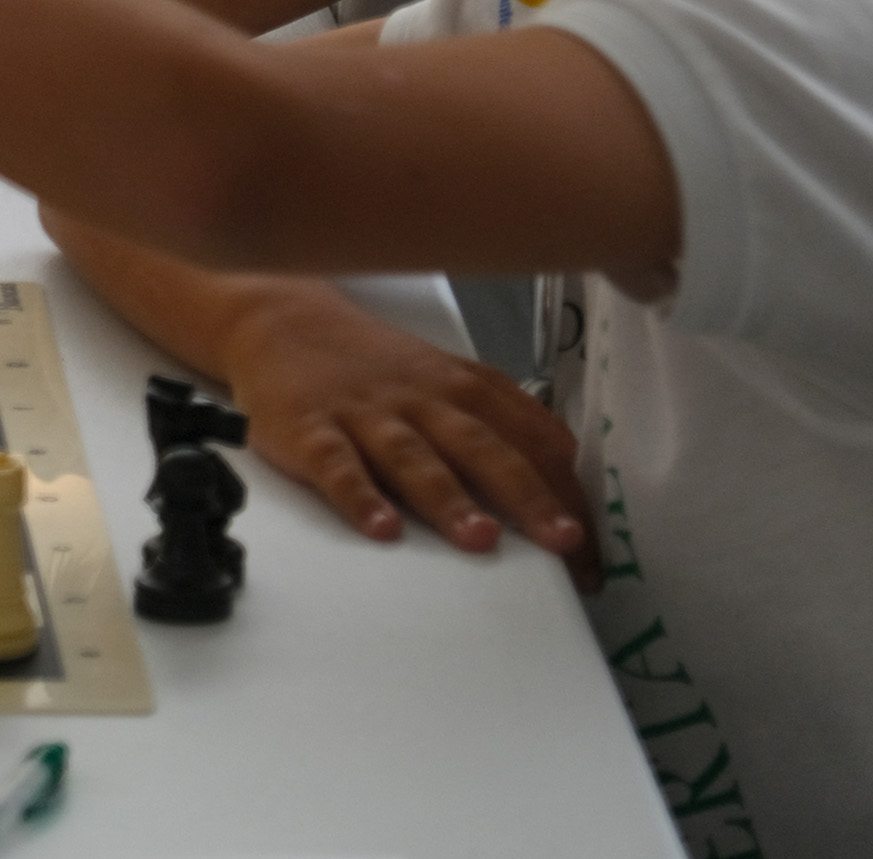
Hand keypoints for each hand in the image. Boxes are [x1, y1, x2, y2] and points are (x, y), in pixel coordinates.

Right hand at [219, 286, 593, 584]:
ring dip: (449, 498)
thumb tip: (565, 468)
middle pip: (483, 448)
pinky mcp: (311, 430)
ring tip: (480, 539)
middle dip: (527, 496)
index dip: (566, 495)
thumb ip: (502, 418)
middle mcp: (422, 400)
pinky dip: (360, 496)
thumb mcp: (446, 377)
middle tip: (563, 542)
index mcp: (463, 389)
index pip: (531, 442)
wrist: (282, 321)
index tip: (589, 550)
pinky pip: (338, 466)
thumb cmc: (373, 365)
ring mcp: (366, 415)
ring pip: (414, 458)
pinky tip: (380, 528)